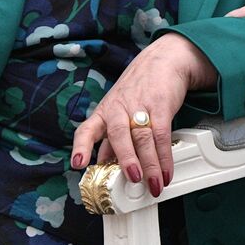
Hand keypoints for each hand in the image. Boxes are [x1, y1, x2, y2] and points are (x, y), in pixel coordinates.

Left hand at [70, 33, 216, 197]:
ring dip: (150, 164)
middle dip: (126, 158)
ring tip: (154, 184)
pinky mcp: (160, 104)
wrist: (162, 60)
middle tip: (134, 178)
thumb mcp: (117, 110)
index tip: (78, 164)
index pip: (86, 129)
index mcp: (104, 112)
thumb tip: (103, 165)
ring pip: (143, 138)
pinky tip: (165, 171)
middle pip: (119, 135)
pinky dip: (165, 156)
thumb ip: (110, 138)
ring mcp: (140, 106)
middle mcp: (119, 109)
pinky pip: (162, 134)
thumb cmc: (137, 88)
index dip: (81, 147)